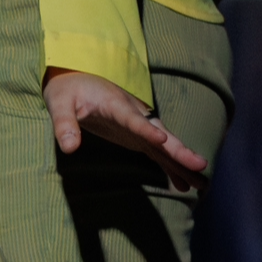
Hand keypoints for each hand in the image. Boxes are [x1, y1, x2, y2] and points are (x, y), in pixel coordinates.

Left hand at [43, 69, 207, 186]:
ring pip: (165, 145)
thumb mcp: (59, 103)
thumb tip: (70, 148)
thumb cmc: (68, 89)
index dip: (147, 131)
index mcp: (115, 104)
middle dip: (180, 150)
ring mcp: (138, 126)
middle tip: (201, 165)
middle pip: (161, 134)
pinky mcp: (137, 136)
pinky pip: (158, 152)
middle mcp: (134, 115)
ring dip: (183, 163)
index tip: (163, 140)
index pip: (133, 119)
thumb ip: (64, 125)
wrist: (78, 76)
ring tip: (202, 183)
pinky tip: (184, 184)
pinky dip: (171, 167)